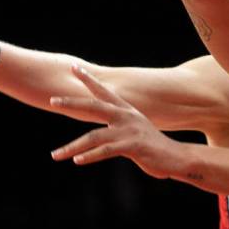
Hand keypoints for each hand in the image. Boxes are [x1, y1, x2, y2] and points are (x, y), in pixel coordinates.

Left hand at [50, 66, 183, 178]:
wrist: (176, 157)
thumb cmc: (151, 146)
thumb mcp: (133, 131)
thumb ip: (118, 127)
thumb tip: (102, 129)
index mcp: (126, 110)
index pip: (103, 91)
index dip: (89, 79)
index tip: (74, 67)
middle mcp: (126, 116)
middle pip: (94, 106)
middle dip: (72, 103)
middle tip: (53, 100)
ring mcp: (129, 130)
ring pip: (95, 136)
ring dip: (72, 146)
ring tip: (55, 155)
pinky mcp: (133, 146)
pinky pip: (107, 151)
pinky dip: (91, 156)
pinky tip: (77, 160)